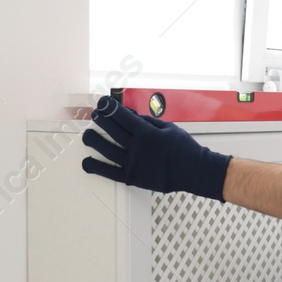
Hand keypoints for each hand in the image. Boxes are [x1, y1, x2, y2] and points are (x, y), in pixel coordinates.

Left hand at [81, 93, 232, 199]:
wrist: (193, 171)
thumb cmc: (184, 149)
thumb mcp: (168, 128)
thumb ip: (148, 121)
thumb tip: (130, 115)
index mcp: (147, 133)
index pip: (123, 117)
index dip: (110, 108)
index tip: (102, 103)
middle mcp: (138, 148)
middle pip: (112, 131)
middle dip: (101, 120)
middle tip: (96, 115)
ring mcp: (134, 164)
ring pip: (106, 150)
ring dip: (94, 140)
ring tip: (87, 135)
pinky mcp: (132, 178)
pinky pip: (109, 172)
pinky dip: (96, 167)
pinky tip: (88, 161)